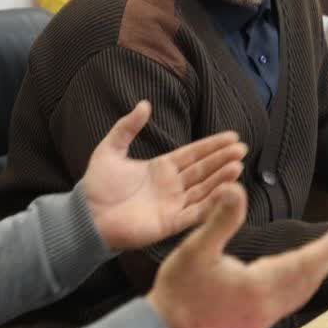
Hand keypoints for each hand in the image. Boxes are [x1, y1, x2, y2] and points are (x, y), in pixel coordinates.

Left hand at [82, 101, 246, 249]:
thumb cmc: (96, 185)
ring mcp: (172, 205)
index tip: (232, 137)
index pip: (194, 154)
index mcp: (161, 168)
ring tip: (237, 166)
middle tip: (242, 148)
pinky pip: (196, 213)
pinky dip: (212, 204)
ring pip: (204, 190)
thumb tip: (145, 103)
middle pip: (203, 170)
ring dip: (221, 179)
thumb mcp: (110, 149)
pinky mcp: (170, 223)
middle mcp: (171, 186)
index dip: (212, 145)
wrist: (85, 216)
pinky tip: (226, 193)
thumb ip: (127, 127)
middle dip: (223, 159)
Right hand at [146, 185, 327, 327]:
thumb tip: (236, 188)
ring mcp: (259, 320)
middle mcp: (264, 307)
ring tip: (323, 259)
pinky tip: (294, 281)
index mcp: (255, 287)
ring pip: (297, 295)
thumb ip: (221, 218)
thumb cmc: (178, 288)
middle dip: (323, 261)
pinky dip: (298, 288)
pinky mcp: (252, 327)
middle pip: (305, 282)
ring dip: (313, 276)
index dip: (322, 250)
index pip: (300, 265)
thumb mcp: (196, 247)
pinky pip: (286, 305)